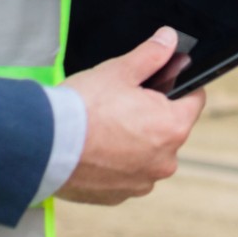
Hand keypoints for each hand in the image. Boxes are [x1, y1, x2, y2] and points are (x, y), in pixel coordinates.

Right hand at [57, 26, 205, 205]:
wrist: (43, 145)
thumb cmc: (83, 107)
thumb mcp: (120, 71)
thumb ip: (151, 55)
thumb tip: (169, 39)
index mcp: (173, 127)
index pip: (194, 100)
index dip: (178, 86)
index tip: (161, 81)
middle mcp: (165, 161)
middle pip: (169, 129)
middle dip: (151, 115)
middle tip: (121, 103)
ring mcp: (141, 182)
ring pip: (146, 154)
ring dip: (133, 143)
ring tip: (104, 127)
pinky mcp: (117, 197)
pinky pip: (125, 174)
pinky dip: (114, 163)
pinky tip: (94, 150)